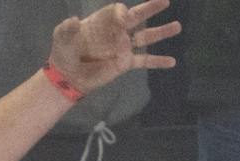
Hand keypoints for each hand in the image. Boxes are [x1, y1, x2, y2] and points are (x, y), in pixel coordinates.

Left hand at [50, 1, 179, 96]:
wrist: (68, 75)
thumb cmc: (64, 52)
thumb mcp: (62, 36)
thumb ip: (68, 27)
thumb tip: (74, 20)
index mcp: (102, 21)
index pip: (118, 12)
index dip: (122, 13)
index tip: (123, 19)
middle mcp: (116, 31)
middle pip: (137, 16)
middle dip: (151, 8)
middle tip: (165, 1)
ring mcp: (123, 47)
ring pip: (146, 36)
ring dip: (161, 32)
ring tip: (177, 27)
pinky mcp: (125, 63)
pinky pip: (145, 60)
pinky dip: (158, 61)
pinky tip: (172, 62)